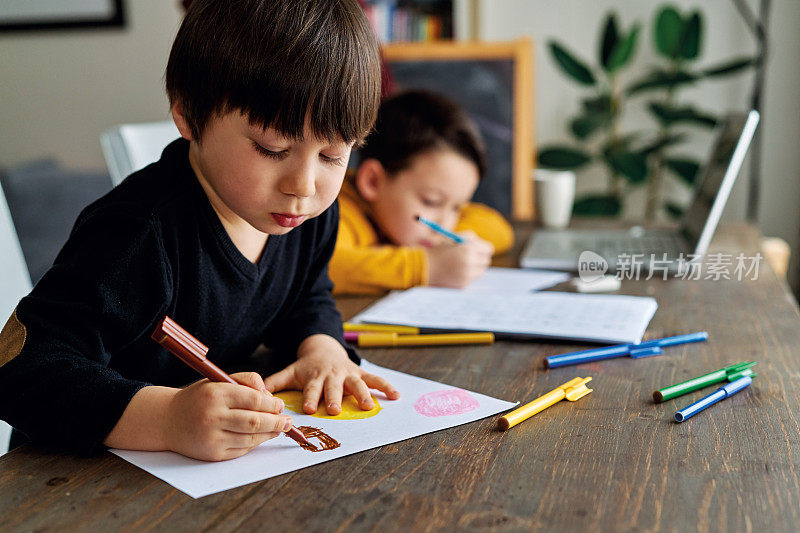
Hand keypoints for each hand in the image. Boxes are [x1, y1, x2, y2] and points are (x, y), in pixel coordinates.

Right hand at [163, 372, 291, 460]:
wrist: (167, 420)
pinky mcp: (212, 454)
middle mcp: (213, 416)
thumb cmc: (198, 398)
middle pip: (255, 421)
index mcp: (216, 394)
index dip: (272, 404)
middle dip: (276, 422)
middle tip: (287, 421)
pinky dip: (255, 443)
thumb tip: (269, 394)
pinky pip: (241, 449)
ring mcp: (212, 437)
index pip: (254, 399)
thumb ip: (246, 380)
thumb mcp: (218, 380)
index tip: (280, 405)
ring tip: (279, 429)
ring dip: (270, 434)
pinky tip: (261, 437)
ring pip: (251, 438)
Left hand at [263, 334, 399, 415]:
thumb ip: (274, 383)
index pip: (311, 389)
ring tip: (369, 407)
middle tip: (335, 410)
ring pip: (357, 385)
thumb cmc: (306, 367)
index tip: (308, 408)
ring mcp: (348, 375)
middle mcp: (332, 376)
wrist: (324, 349)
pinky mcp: (361, 374)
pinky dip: (386, 387)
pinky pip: (376, 380)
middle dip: (334, 398)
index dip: (310, 398)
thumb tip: (256, 393)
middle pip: (333, 388)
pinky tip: (396, 396)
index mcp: (314, 377)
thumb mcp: (290, 372)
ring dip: (363, 395)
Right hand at [426, 231, 492, 287]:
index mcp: (468, 249)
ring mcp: (467, 275)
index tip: (480, 249)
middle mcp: (470, 263)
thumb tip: (483, 244)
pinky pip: (472, 279)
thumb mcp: (454, 238)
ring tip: (462, 264)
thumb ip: (470, 238)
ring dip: (475, 267)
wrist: (424, 267)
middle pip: (486, 261)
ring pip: (481, 271)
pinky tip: (455, 272)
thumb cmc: (439, 250)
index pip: (488, 249)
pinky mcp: (463, 285)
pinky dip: (467, 275)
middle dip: (481, 258)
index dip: (484, 248)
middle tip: (474, 256)